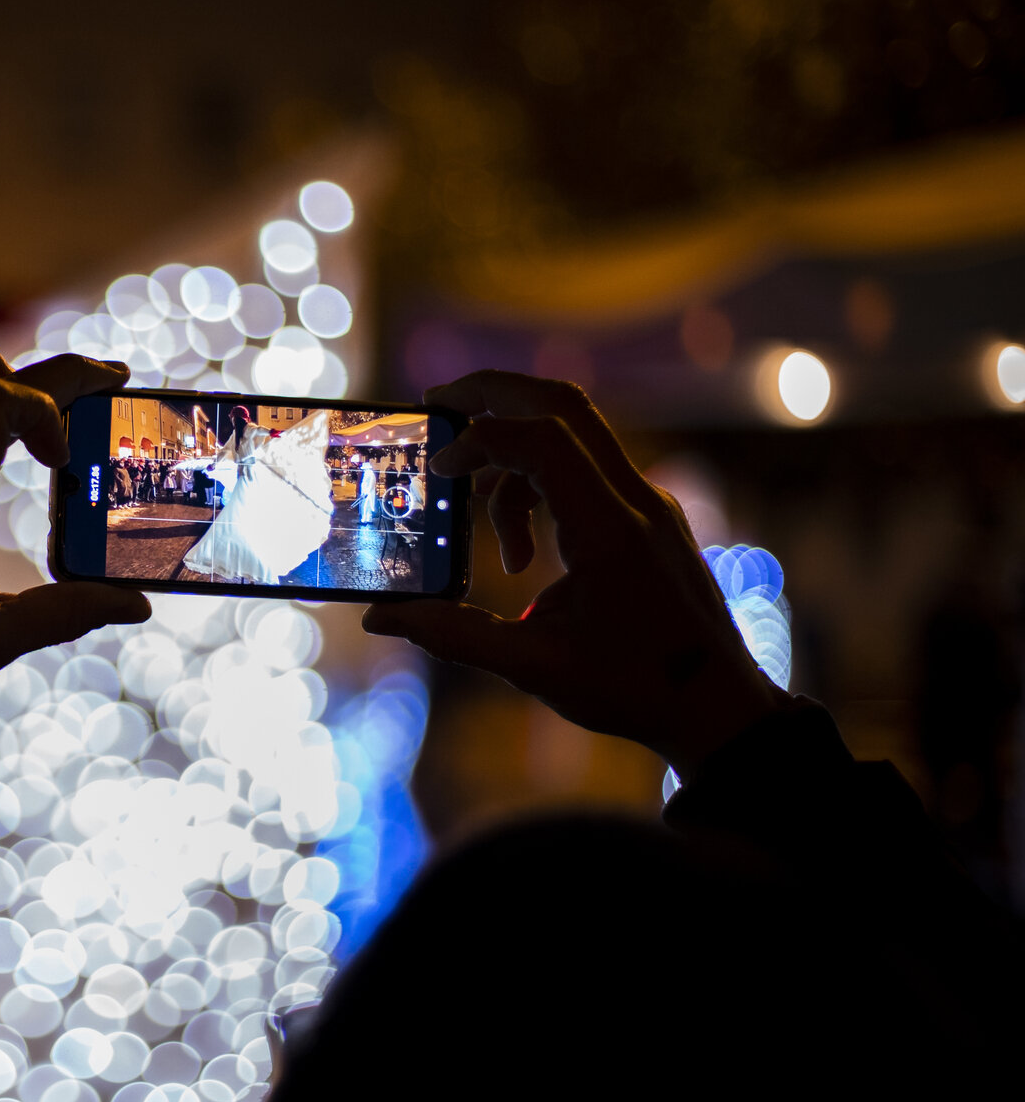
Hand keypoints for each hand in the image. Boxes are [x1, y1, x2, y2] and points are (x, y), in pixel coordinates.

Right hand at [362, 371, 788, 778]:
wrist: (719, 708)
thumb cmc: (635, 691)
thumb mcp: (533, 667)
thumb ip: (453, 635)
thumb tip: (382, 616)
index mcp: (611, 532)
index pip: (542, 441)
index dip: (479, 439)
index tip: (437, 470)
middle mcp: (636, 502)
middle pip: (562, 404)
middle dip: (493, 393)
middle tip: (436, 403)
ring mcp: (648, 504)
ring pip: (572, 435)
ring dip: (515, 464)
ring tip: (501, 549)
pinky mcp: (648, 517)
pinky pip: (587, 469)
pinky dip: (541, 485)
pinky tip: (529, 555)